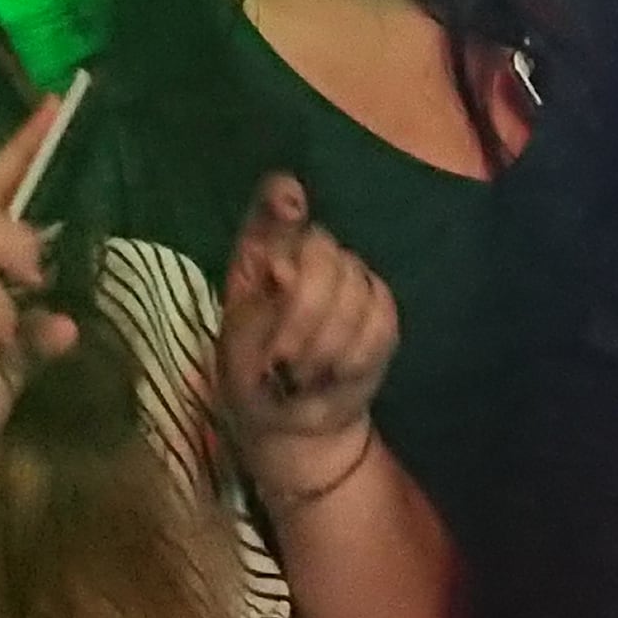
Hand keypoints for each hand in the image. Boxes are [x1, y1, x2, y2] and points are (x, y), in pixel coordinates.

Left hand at [216, 175, 399, 511]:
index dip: (281, 202)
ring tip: (301, 375)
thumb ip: (260, 281)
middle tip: (282, 359)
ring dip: (327, 342)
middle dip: (304, 312)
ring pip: (357, 288)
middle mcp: (310, 252)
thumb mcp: (235, 330)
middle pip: (323, 251)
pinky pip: (382, 320)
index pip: (276, 199)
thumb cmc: (251, 370)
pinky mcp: (381, 311)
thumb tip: (288, 247)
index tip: (284, 226)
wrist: (289, 418)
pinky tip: (334, 375)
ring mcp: (351, 278)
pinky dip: (355, 354)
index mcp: (264, 248)